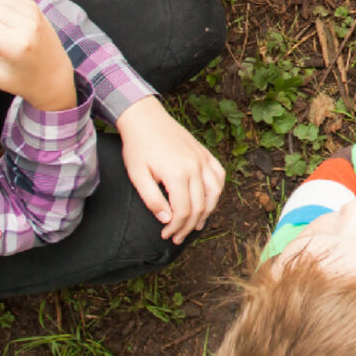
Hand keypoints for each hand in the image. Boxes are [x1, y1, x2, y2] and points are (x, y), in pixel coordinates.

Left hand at [115, 97, 225, 241]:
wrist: (145, 118)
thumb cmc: (137, 146)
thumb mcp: (137, 175)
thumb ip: (152, 199)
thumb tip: (166, 219)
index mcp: (177, 174)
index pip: (183, 211)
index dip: (176, 228)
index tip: (166, 235)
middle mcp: (195, 167)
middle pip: (200, 206)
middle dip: (189, 226)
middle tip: (177, 237)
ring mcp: (202, 159)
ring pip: (214, 193)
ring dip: (207, 212)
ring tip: (196, 225)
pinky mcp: (204, 153)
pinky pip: (219, 175)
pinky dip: (217, 190)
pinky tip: (209, 199)